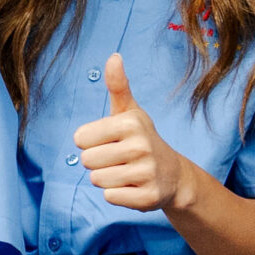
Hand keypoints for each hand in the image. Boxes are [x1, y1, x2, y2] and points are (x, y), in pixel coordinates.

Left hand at [73, 54, 185, 210]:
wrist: (174, 175)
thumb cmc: (142, 139)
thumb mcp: (130, 112)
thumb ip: (118, 86)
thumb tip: (113, 56)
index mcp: (130, 124)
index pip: (81, 139)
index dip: (91, 142)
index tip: (110, 141)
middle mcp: (140, 147)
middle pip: (87, 161)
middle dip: (98, 163)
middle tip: (119, 159)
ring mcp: (145, 173)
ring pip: (97, 180)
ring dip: (107, 179)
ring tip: (126, 172)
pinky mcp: (147, 198)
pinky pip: (110, 197)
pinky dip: (117, 195)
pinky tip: (133, 187)